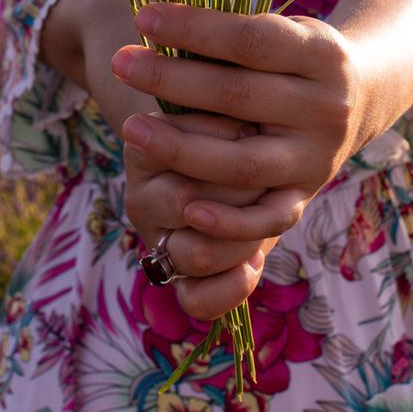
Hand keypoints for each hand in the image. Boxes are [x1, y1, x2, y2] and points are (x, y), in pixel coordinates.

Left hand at [113, 3, 367, 263]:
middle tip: (121, 63)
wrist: (363, 97)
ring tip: (130, 127)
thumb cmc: (298, 56)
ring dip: (180, 148)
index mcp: (322, 54)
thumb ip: (233, 35)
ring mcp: (318, 157)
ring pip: (243, 162)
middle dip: (171, 80)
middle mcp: (326, 107)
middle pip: (238, 96)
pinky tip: (184, 209)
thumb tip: (157, 26)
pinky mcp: (308, 195)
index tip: (143, 19)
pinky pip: (267, 218)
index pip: (249, 40)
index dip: (193, 29)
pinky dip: (227, 220)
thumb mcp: (283, 30)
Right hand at [123, 109, 278, 318]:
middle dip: (242, 188)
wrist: (236, 157)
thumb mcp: (226, 110)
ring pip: (196, 254)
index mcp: (141, 149)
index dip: (228, 140)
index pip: (176, 148)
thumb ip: (230, 112)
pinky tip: (255, 261)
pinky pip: (197, 300)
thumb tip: (246, 133)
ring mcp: (158, 242)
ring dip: (243, 236)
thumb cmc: (232, 127)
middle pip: (185, 202)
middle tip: (271, 174)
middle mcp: (141, 199)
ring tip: (269, 211)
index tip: (250, 129)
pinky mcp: (181, 279)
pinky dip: (231, 285)